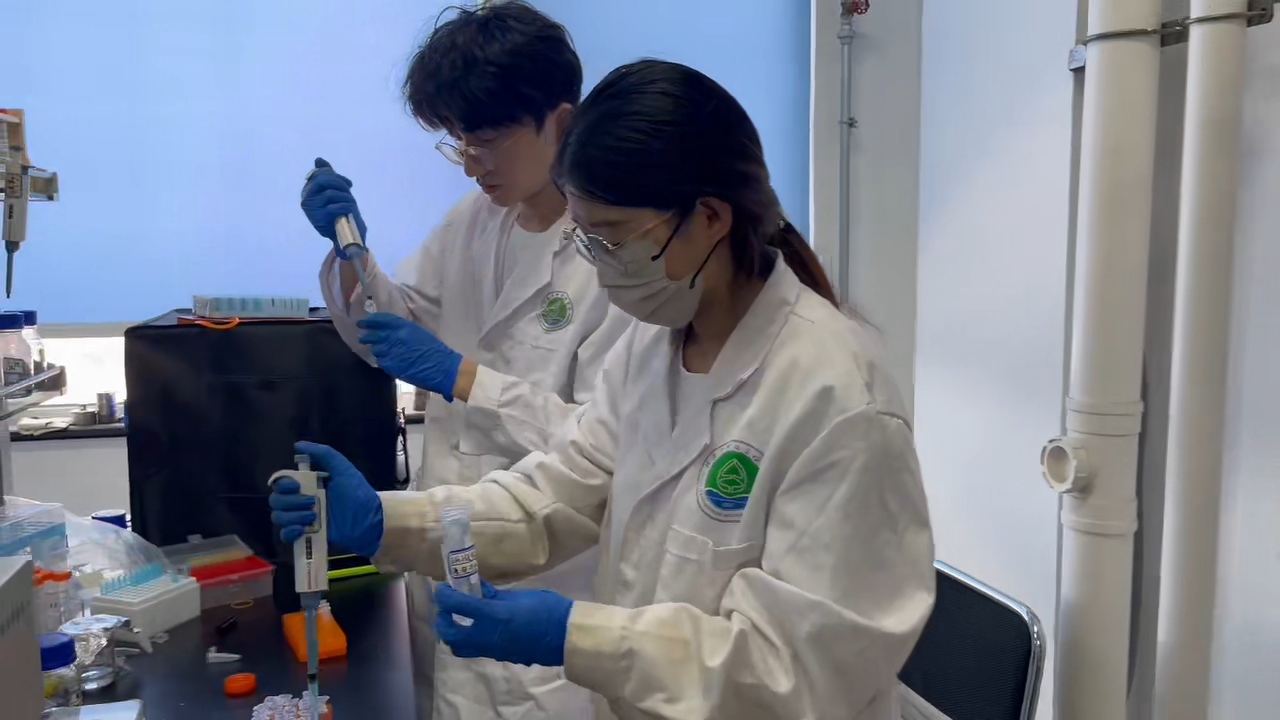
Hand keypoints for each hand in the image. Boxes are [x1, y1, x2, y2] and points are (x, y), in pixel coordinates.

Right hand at [269, 441, 383, 557]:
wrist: (369, 520)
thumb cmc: (356, 492)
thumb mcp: (342, 469)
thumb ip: (324, 454)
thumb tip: (298, 445)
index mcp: (307, 484)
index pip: (280, 483)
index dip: (283, 485)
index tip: (297, 486)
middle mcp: (300, 500)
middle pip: (276, 500)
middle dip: (291, 502)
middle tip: (312, 503)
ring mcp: (302, 519)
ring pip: (278, 517)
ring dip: (292, 517)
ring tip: (313, 517)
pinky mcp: (306, 535)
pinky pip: (285, 535)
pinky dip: (289, 532)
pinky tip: (302, 530)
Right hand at [300, 158, 367, 258]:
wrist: (344, 233)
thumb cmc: (339, 210)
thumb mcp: (333, 190)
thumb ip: (326, 175)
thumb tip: (318, 159)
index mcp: (308, 189)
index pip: (320, 174)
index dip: (336, 176)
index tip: (348, 184)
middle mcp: (306, 197)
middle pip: (323, 180)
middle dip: (339, 183)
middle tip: (349, 190)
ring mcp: (311, 207)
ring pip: (330, 193)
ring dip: (345, 196)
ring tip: (350, 203)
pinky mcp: (318, 217)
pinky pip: (333, 206)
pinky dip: (345, 206)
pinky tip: (349, 210)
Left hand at [357, 313, 463, 400]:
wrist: (442, 368)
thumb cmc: (435, 349)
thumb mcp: (419, 333)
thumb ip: (404, 330)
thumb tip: (391, 331)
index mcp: (404, 327)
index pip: (381, 320)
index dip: (370, 321)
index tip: (363, 323)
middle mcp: (395, 337)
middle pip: (374, 335)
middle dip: (366, 336)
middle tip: (362, 337)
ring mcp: (392, 353)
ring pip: (376, 350)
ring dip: (376, 350)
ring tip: (377, 351)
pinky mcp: (392, 366)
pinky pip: (381, 362)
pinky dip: (383, 361)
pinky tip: (387, 361)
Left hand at [435, 580, 572, 666]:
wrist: (566, 635)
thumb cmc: (546, 608)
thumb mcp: (519, 596)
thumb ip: (494, 595)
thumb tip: (477, 589)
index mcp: (494, 616)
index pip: (457, 605)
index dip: (444, 596)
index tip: (441, 588)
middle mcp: (487, 636)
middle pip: (450, 634)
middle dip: (443, 620)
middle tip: (447, 606)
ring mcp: (493, 650)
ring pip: (459, 648)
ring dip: (453, 634)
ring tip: (459, 620)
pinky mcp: (500, 656)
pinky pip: (475, 650)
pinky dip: (469, 639)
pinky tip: (479, 628)